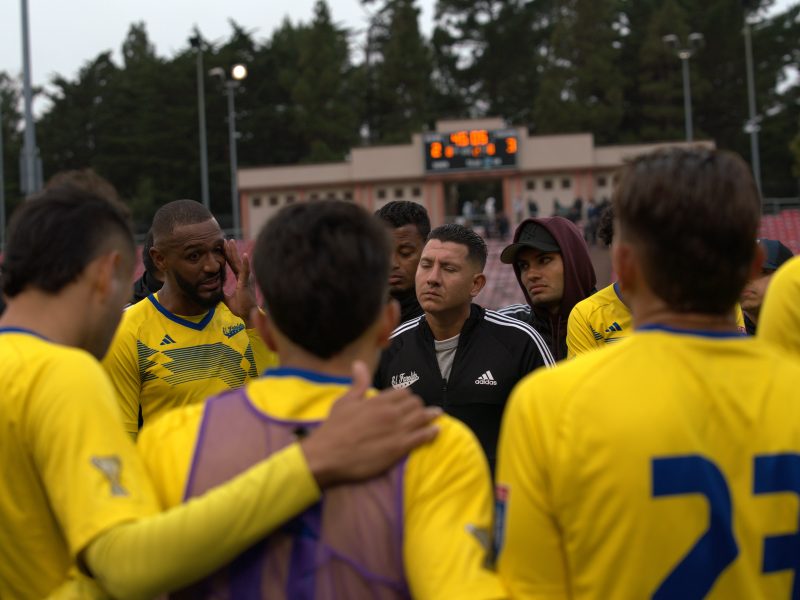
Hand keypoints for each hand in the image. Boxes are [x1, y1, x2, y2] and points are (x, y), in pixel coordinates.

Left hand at [223, 239, 257, 326]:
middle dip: (230, 250)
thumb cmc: (241, 308)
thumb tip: (215, 289)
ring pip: (239, 263)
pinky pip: (245, 271)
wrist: (248, 315)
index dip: (228, 256)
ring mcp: (246, 279)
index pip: (233, 264)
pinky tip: (244, 255)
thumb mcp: (227, 298)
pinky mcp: (247, 283)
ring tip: (230, 242)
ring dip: (235, 252)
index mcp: (241, 279)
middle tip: (225, 239)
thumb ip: (222, 292)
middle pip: (235, 260)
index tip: (223, 247)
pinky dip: (245, 263)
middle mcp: (244, 277)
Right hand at [301, 360, 439, 487]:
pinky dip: (431, 432)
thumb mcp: (345, 401)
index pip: (403, 392)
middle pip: (415, 403)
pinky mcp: (399, 448)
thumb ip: (358, 383)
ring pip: (422, 417)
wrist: (328, 454)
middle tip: (419, 410)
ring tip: (436, 414)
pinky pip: (422, 436)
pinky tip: (436, 430)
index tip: (407, 400)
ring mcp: (397, 430)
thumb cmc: (334, 428)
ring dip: (430, 415)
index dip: (406, 395)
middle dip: (418, 405)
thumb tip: (359, 364)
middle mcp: (391, 412)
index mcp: (379, 400)